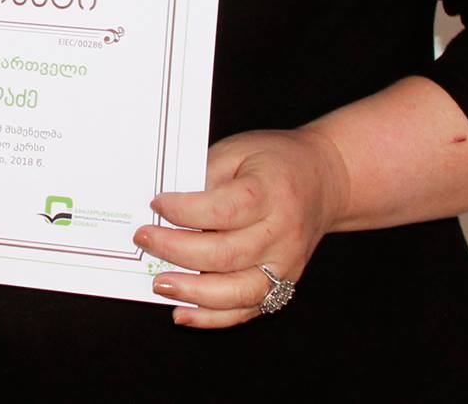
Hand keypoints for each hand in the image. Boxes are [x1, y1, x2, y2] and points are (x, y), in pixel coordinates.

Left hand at [135, 126, 351, 328]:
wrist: (324, 180)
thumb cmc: (274, 162)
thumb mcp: (237, 150)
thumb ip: (203, 176)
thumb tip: (162, 207)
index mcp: (271, 193)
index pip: (223, 210)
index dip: (184, 211)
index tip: (156, 203)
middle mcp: (282, 234)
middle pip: (225, 254)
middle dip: (176, 250)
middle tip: (143, 239)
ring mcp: (285, 265)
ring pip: (237, 291)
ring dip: (193, 292)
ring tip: (159, 283)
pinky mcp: (283, 285)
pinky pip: (247, 310)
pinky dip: (213, 317)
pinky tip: (183, 312)